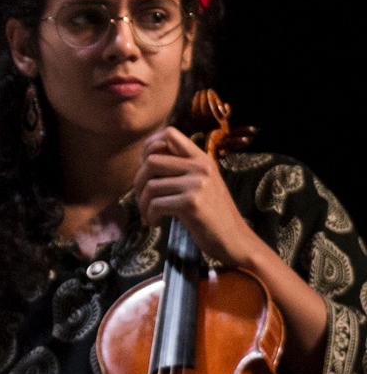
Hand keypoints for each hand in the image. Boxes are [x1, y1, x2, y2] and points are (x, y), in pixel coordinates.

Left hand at [139, 127, 262, 266]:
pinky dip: (150, 215)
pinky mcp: (192, 203)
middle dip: (139, 182)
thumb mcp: (201, 183)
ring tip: (149, 214)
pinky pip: (156, 204)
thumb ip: (180, 168)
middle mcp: (200, 167)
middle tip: (143, 199)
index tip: (144, 166)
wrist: (235, 240)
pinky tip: (156, 223)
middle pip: (151, 161)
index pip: (169, 134)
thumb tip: (145, 157)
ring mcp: (197, 184)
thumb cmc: (212, 214)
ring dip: (142, 203)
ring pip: (150, 185)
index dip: (149, 145)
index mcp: (202, 159)